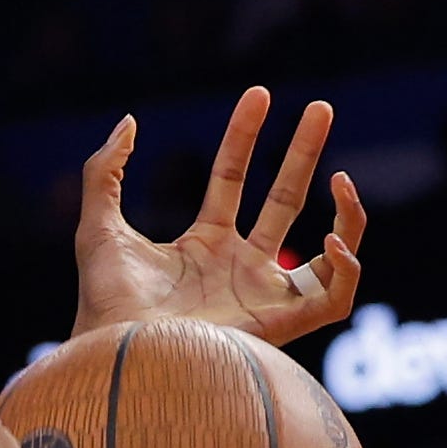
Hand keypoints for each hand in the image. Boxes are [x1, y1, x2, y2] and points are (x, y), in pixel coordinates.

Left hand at [72, 88, 368, 346]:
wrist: (119, 352)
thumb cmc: (104, 304)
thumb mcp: (98, 228)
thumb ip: (104, 173)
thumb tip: (127, 120)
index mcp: (204, 247)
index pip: (233, 179)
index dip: (244, 137)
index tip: (257, 95)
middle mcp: (239, 269)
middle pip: (285, 200)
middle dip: (303, 152)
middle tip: (321, 106)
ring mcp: (264, 296)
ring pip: (328, 251)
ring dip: (349, 214)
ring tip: (342, 177)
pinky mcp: (283, 325)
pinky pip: (336, 295)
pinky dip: (346, 267)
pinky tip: (330, 239)